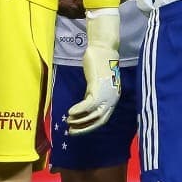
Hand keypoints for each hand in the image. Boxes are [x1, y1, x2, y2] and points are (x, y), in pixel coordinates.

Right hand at [68, 10, 120, 133]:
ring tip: (68, 122)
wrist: (103, 49)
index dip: (89, 127)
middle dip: (84, 128)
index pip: (102, 120)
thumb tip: (85, 106)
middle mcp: (112, 99)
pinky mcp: (98, 87)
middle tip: (71, 132)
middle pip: (98, 121)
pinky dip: (78, 110)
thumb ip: (93, 95)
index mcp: (113, 99)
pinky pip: (88, 104)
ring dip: (79, 121)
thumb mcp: (97, 84)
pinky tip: (69, 112)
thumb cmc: (100, 65)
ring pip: (93, 115)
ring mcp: (106, 94)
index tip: (77, 130)